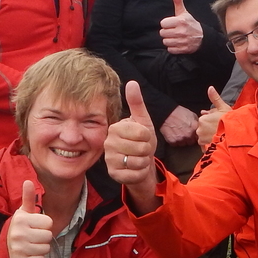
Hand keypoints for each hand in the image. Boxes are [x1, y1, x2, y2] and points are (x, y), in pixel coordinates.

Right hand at [6, 180, 53, 257]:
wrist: (3, 245)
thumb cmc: (19, 226)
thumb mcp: (23, 212)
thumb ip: (28, 198)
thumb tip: (28, 181)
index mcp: (22, 220)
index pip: (49, 222)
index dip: (44, 224)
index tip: (35, 225)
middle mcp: (19, 234)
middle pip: (48, 236)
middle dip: (44, 236)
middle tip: (33, 236)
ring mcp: (19, 248)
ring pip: (46, 249)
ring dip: (41, 247)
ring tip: (31, 244)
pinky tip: (29, 253)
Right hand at [104, 81, 159, 211]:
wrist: (140, 163)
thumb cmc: (141, 141)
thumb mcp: (143, 121)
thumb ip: (137, 103)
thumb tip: (132, 82)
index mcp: (115, 128)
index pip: (142, 133)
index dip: (148, 137)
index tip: (143, 138)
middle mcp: (108, 143)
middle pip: (141, 148)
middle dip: (147, 150)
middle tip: (142, 149)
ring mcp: (109, 159)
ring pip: (138, 161)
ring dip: (144, 161)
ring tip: (139, 158)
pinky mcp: (113, 174)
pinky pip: (135, 174)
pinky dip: (141, 172)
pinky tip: (135, 169)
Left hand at [160, 0, 203, 54]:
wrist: (203, 37)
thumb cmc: (191, 23)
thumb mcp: (184, 12)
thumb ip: (178, 1)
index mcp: (180, 21)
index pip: (163, 24)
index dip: (166, 24)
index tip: (172, 24)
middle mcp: (181, 31)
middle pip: (163, 33)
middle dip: (167, 32)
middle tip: (173, 31)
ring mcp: (182, 41)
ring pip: (166, 42)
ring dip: (169, 40)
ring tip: (175, 37)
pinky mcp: (183, 49)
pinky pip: (170, 49)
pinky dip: (173, 47)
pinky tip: (177, 43)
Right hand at [160, 105, 198, 146]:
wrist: (166, 113)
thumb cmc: (178, 112)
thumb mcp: (192, 114)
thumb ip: (197, 123)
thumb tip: (199, 128)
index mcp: (194, 128)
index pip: (199, 137)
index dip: (195, 136)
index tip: (193, 134)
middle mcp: (188, 135)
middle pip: (191, 142)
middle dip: (188, 138)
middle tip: (184, 133)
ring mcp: (180, 139)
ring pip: (183, 144)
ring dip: (181, 140)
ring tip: (178, 133)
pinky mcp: (172, 141)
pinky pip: (175, 144)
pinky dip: (174, 140)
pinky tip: (173, 134)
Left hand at [196, 86, 231, 146]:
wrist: (236, 136)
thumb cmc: (230, 121)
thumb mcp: (223, 108)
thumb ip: (215, 98)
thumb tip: (210, 87)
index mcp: (202, 119)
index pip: (204, 120)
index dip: (211, 121)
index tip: (219, 123)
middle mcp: (199, 130)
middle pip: (203, 129)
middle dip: (209, 129)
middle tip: (220, 130)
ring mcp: (202, 140)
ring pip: (204, 138)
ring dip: (209, 137)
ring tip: (220, 137)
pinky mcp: (205, 149)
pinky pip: (205, 147)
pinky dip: (209, 146)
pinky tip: (217, 144)